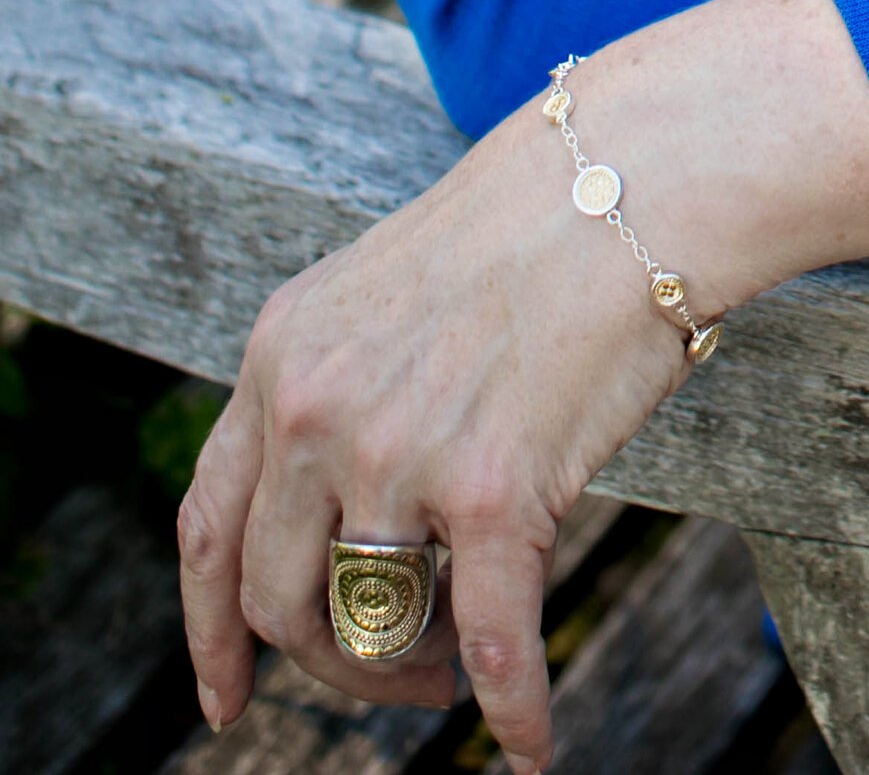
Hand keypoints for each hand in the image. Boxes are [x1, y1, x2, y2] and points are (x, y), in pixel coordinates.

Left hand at [176, 0, 868, 768]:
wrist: (635, 175)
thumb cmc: (537, 225)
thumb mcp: (383, 291)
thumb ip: (337, 387)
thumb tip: (336, 516)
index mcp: (280, 355)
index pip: (207, 526)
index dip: (209, 629)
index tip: (226, 694)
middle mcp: (314, 411)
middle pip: (278, 600)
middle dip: (331, 662)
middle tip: (396, 677)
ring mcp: (395, 455)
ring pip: (364, 630)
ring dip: (408, 676)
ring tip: (454, 672)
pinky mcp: (490, 491)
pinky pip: (485, 643)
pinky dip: (511, 708)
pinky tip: (530, 743)